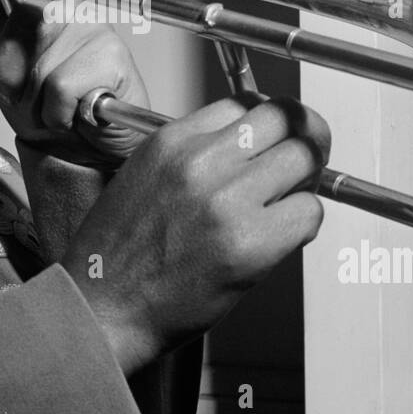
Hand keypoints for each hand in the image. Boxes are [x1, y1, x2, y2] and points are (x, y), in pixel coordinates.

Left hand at [0, 0, 151, 166]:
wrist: (98, 149)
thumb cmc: (59, 111)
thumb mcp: (13, 79)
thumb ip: (0, 46)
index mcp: (48, 9)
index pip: (1, 12)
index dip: (1, 60)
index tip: (18, 81)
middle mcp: (72, 10)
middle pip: (15, 45)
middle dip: (20, 88)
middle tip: (44, 101)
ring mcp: (94, 29)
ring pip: (39, 72)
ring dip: (42, 107)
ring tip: (64, 109)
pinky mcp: (111, 56)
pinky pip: (61, 89)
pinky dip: (61, 115)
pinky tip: (80, 114)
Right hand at [61, 95, 330, 373]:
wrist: (104, 310)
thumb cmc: (119, 256)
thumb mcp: (145, 177)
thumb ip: (194, 155)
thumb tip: (251, 148)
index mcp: (172, 142)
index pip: (246, 103)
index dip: (270, 121)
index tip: (278, 136)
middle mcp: (200, 162)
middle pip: (285, 118)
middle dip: (305, 137)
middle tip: (307, 159)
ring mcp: (226, 202)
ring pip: (305, 159)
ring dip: (307, 180)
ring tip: (291, 201)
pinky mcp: (249, 245)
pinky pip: (308, 213)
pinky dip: (305, 223)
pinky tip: (283, 236)